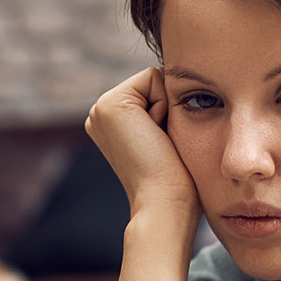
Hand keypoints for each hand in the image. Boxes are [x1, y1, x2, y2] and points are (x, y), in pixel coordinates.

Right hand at [85, 67, 199, 216]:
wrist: (164, 203)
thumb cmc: (175, 182)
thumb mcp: (166, 140)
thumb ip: (162, 114)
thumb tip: (181, 89)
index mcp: (110, 124)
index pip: (153, 92)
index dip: (170, 112)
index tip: (163, 145)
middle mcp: (100, 114)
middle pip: (154, 82)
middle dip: (167, 108)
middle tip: (160, 144)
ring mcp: (100, 108)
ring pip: (154, 79)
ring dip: (166, 108)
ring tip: (157, 140)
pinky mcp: (110, 103)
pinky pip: (154, 77)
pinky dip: (164, 104)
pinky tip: (154, 133)